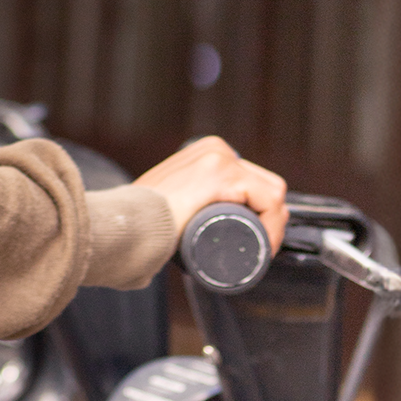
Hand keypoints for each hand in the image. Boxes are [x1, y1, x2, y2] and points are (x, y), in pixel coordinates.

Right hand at [134, 136, 288, 250]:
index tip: (251, 243)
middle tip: (254, 249)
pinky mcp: (225, 174)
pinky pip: (269, 201)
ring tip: (258, 251)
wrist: (126, 225)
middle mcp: (217, 149)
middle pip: (264, 187)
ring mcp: (221, 159)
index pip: (251, 182)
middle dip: (267, 220)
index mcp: (207, 152)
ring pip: (271, 194)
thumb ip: (175, 200)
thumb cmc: (140, 221)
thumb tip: (177, 222)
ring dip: (273, 226)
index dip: (259, 214)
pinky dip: (274, 226)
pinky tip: (264, 245)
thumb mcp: (167, 199)